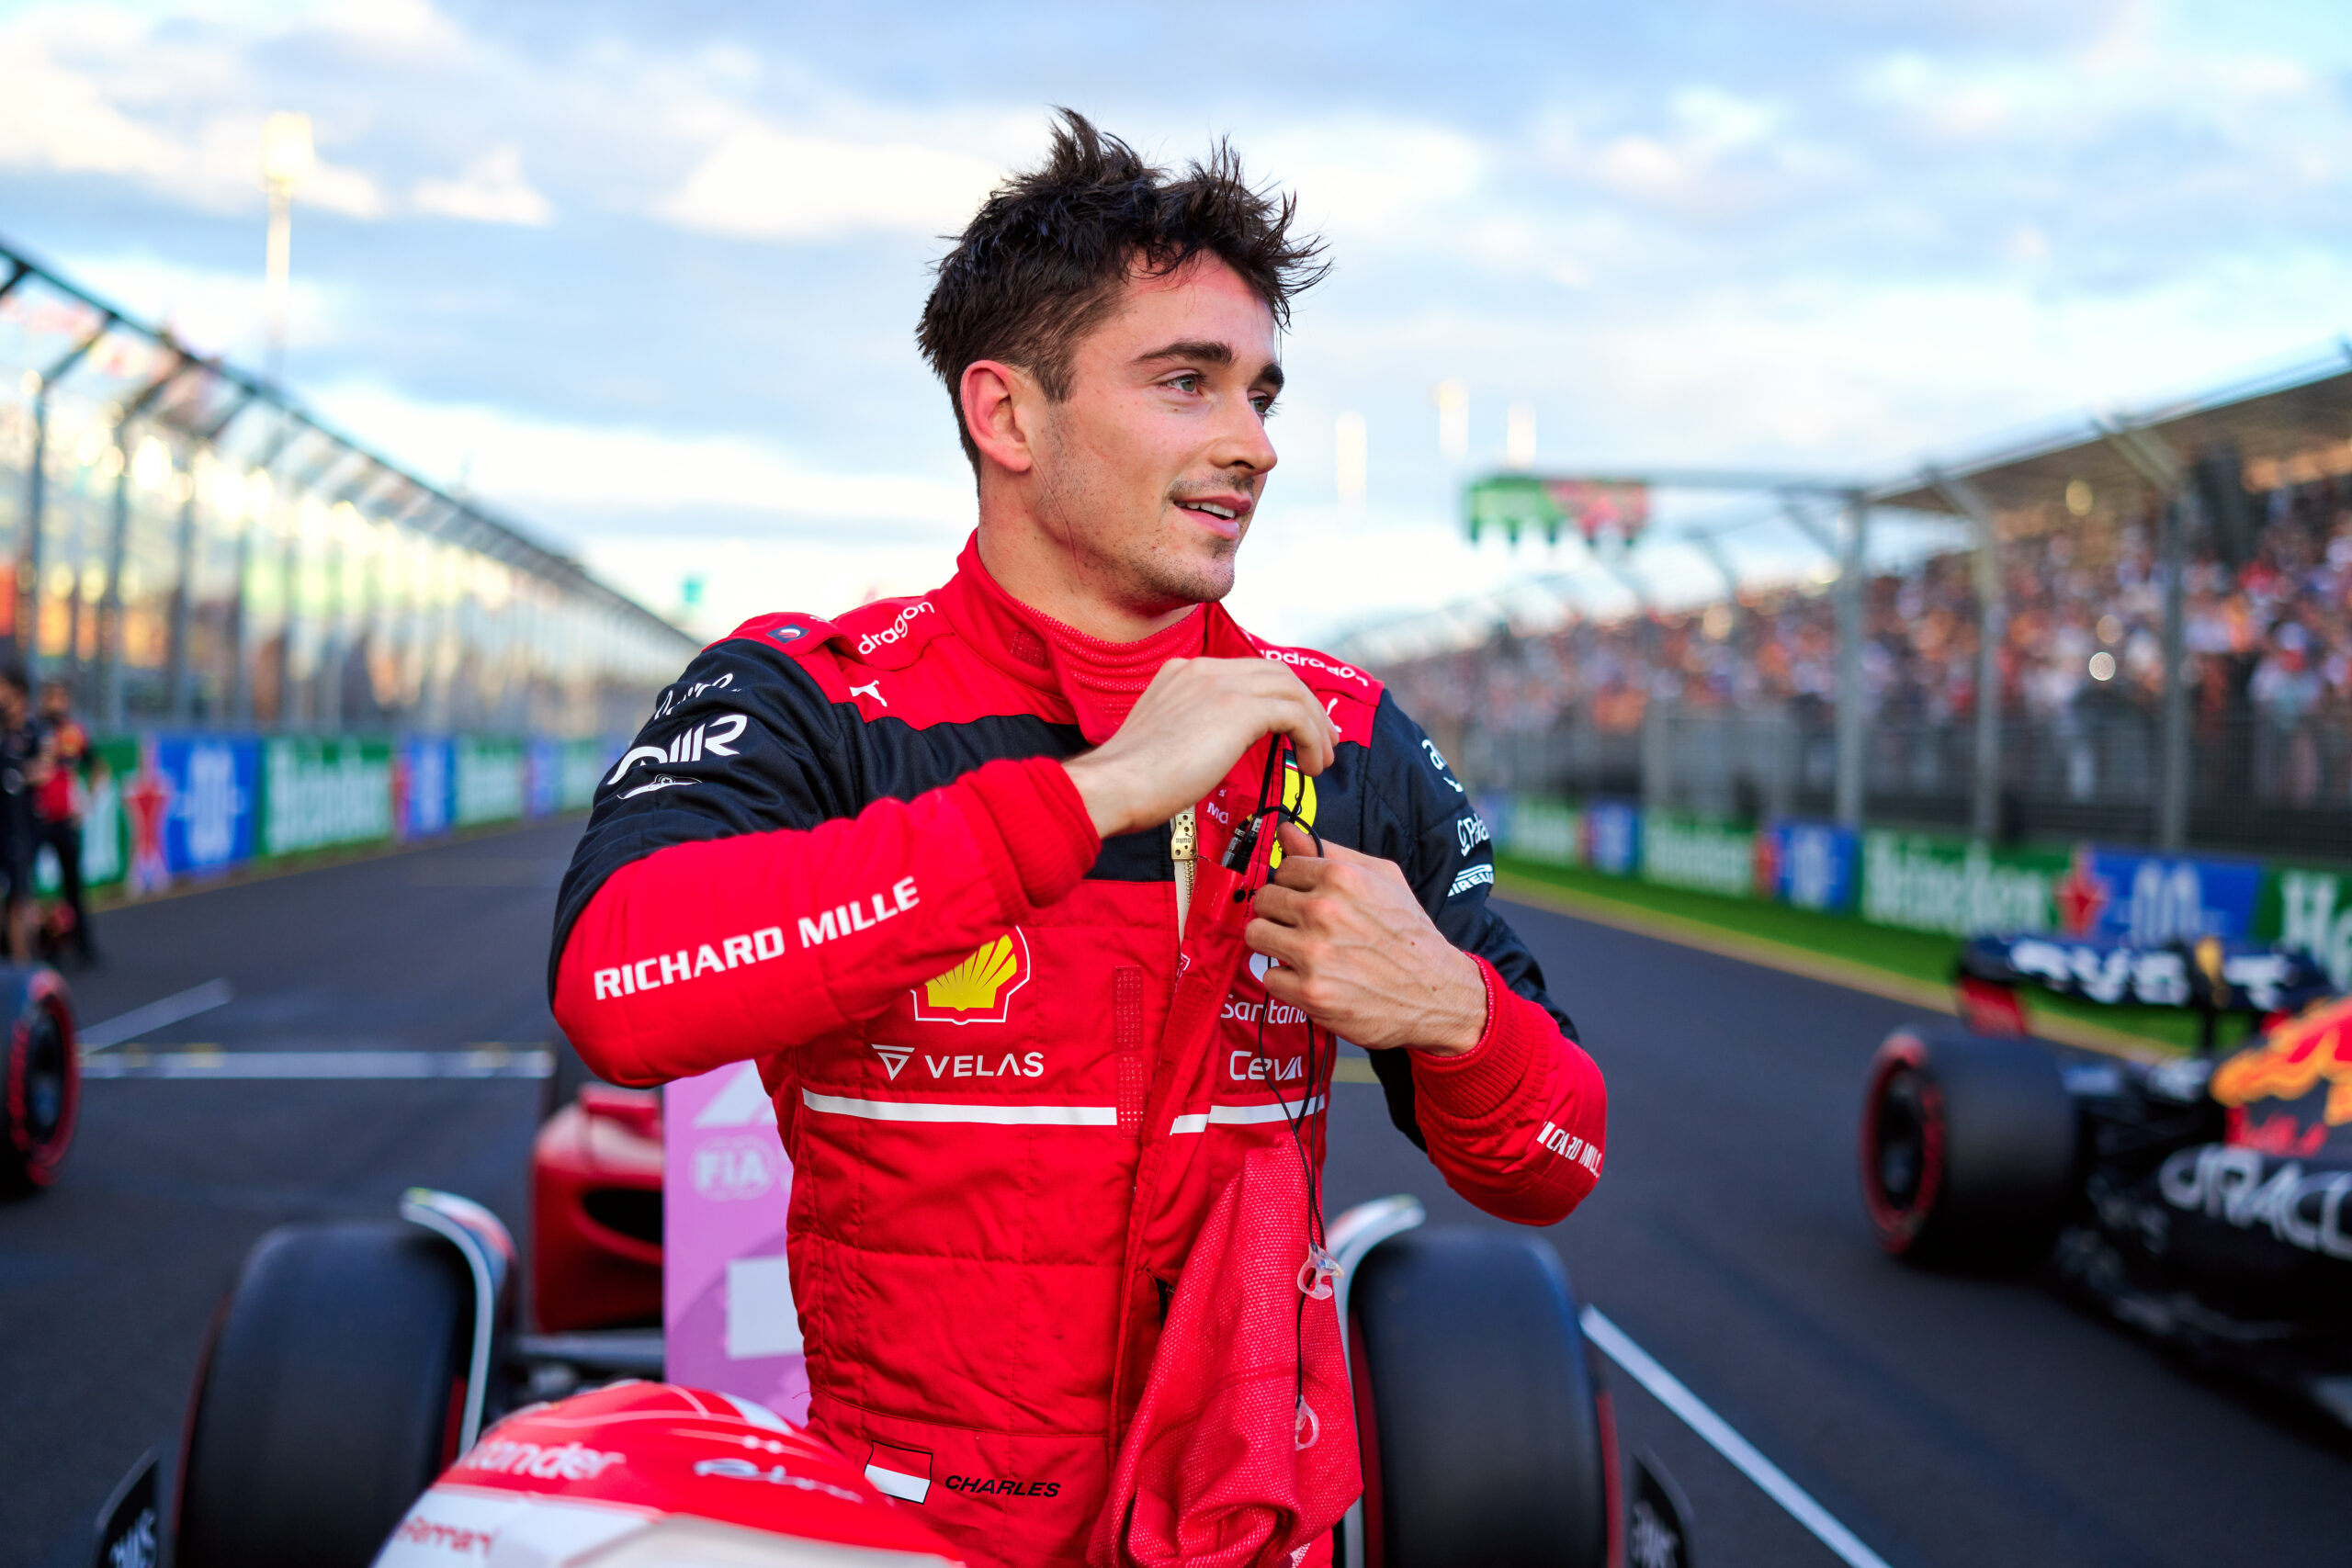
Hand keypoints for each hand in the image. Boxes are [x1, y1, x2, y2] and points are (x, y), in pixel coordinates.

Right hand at [1062, 658, 1336, 838]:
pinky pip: (1294, 715)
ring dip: (1315, 726)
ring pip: (1292, 690)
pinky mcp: (1237, 709)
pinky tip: (1309, 767)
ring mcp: (1220, 684)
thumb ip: (1193, 731)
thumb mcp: (1164, 741)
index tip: (1294, 730)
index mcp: (1183, 673)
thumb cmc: (1129, 781)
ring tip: (1322, 761)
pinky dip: (1311, 739)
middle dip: (1307, 707)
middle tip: (1323, 742)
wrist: (1113, 785)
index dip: (1280, 698)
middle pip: (1277, 674)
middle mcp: (1203, 669)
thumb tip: (1219, 749)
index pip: (1247, 673)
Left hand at [1244, 822, 1485, 1053]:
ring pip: (1256, 934)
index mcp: (1341, 878)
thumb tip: (1285, 832)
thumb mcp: (1383, 879)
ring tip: (1300, 950)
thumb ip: (1330, 852)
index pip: (1283, 867)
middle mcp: (1323, 911)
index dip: (1294, 885)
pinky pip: (1268, 976)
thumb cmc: (1409, 934)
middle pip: (1263, 900)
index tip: (1307, 899)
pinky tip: (1312, 977)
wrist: (1437, 992)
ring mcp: (1314, 953)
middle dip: (1280, 912)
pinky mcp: (1310, 992)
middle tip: (1303, 927)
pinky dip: (1286, 980)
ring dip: (1274, 943)